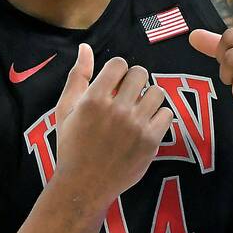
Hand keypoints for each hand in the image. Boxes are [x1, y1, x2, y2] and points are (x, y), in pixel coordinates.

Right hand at [54, 44, 174, 201]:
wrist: (83, 185)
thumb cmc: (71, 146)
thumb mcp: (66, 110)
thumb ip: (78, 77)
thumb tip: (85, 47)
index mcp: (93, 99)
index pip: (119, 64)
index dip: (118, 72)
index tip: (114, 86)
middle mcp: (116, 110)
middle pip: (141, 74)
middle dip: (135, 82)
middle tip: (128, 97)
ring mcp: (135, 126)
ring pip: (157, 92)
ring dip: (149, 98)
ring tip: (138, 111)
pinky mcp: (150, 141)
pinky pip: (167, 114)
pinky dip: (159, 117)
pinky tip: (146, 125)